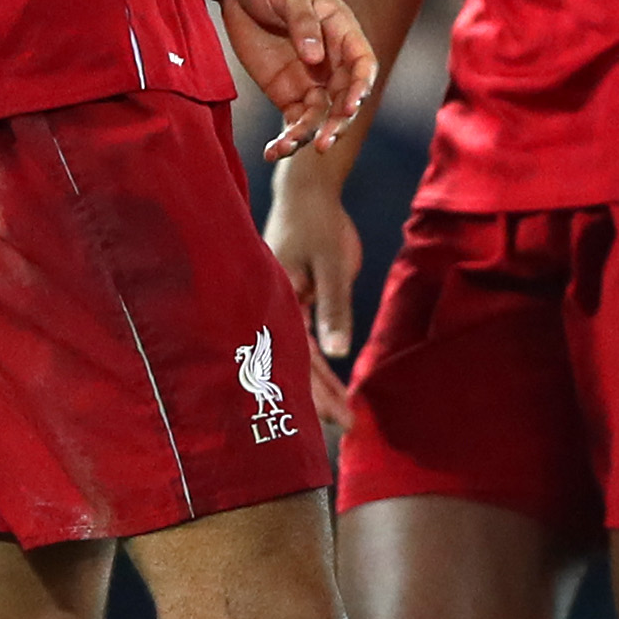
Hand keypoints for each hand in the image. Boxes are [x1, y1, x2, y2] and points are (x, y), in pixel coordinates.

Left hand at [217, 0, 378, 159]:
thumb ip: (303, 23)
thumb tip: (315, 57)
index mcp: (343, 34)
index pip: (362, 65)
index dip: (361, 86)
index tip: (350, 105)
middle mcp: (332, 63)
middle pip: (344, 99)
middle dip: (337, 122)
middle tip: (324, 142)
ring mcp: (311, 81)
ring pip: (319, 117)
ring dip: (308, 136)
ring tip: (286, 147)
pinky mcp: (287, 94)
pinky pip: (293, 122)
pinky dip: (286, 140)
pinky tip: (272, 152)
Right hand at [259, 148, 362, 431]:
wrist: (307, 193)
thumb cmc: (318, 225)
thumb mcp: (333, 265)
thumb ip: (334, 308)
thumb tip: (338, 354)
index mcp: (276, 301)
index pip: (295, 356)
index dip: (315, 389)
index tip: (336, 416)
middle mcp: (272, 309)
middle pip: (293, 363)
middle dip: (318, 396)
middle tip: (346, 424)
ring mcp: (279, 307)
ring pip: (297, 355)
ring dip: (319, 382)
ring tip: (342, 412)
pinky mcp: (290, 302)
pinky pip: (301, 340)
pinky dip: (316, 362)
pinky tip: (330, 381)